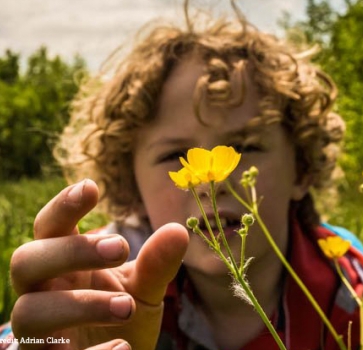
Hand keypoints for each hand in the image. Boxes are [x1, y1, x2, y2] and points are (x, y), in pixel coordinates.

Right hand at [9, 179, 188, 348]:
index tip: (92, 187)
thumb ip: (157, 263)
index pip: (48, 227)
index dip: (62, 206)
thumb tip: (178, 230)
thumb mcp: (144, 288)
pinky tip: (123, 347)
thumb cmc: (123, 316)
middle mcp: (42, 293)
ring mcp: (39, 332)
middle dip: (70, 251)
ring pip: (28, 312)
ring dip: (79, 304)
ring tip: (127, 305)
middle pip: (25, 260)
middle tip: (120, 247)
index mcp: (63, 265)